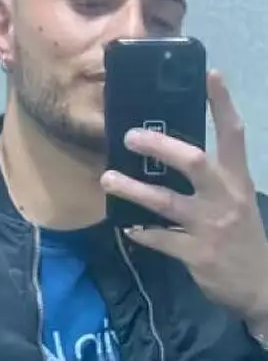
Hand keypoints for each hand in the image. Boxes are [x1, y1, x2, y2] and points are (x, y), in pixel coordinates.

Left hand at [101, 71, 267, 325]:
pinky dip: (141, 233)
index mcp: (238, 182)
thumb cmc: (244, 240)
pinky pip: (161, 239)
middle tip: (129, 136)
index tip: (208, 74)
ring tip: (107, 179)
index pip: (234, 134)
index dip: (222, 104)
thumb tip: (173, 161)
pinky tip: (126, 227)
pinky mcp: (197, 254)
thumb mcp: (237, 204)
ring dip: (133, 189)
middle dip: (160, 146)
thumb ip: (213, 183)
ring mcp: (210, 227)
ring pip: (166, 202)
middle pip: (193, 161)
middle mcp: (225, 198)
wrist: (261, 286)